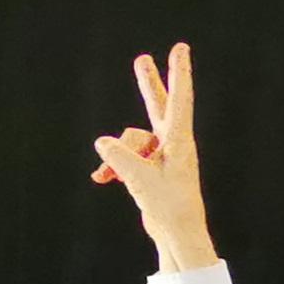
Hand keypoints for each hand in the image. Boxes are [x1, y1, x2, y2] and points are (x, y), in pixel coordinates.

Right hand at [89, 42, 217, 269]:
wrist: (175, 234)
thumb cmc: (168, 207)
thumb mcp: (139, 179)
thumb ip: (119, 157)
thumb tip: (102, 142)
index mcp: (179, 141)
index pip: (179, 99)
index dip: (178, 72)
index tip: (181, 49)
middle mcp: (172, 144)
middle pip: (157, 106)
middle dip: (147, 84)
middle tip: (142, 59)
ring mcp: (160, 156)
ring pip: (129, 141)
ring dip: (116, 157)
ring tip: (108, 176)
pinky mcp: (150, 169)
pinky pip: (125, 158)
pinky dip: (113, 167)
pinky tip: (102, 180)